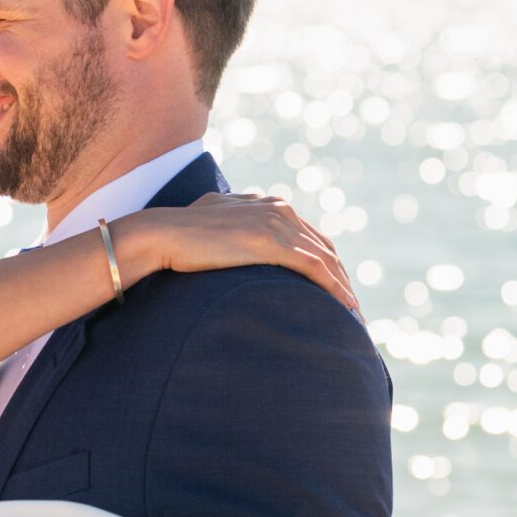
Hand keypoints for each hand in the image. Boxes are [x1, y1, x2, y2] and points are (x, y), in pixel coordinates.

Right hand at [138, 192, 361, 315]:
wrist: (162, 234)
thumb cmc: (180, 234)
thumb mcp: (214, 222)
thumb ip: (233, 223)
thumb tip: (230, 235)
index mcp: (268, 203)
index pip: (309, 235)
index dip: (325, 261)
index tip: (333, 286)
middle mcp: (279, 209)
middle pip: (323, 246)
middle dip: (341, 276)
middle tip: (351, 305)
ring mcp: (277, 224)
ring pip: (325, 258)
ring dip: (343, 286)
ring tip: (354, 313)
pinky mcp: (272, 243)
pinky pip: (315, 268)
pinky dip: (334, 288)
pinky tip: (346, 307)